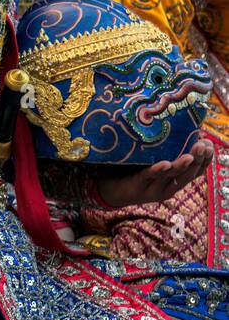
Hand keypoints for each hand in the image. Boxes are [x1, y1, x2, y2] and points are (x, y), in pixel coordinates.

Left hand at [95, 137, 212, 207]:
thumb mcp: (154, 162)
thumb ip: (168, 152)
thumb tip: (180, 128)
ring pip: (170, 177)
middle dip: (198, 160)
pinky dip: (157, 171)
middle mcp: (168, 187)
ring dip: (181, 166)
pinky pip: (148, 177)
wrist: (110, 191)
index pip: (195, 171)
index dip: (205, 160)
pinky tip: (165, 164)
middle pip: (187, 174)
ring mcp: (153, 188)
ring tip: (191, 155)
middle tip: (205, 146)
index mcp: (174, 181)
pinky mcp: (138, 186)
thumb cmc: (134, 172)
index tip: (210, 145)